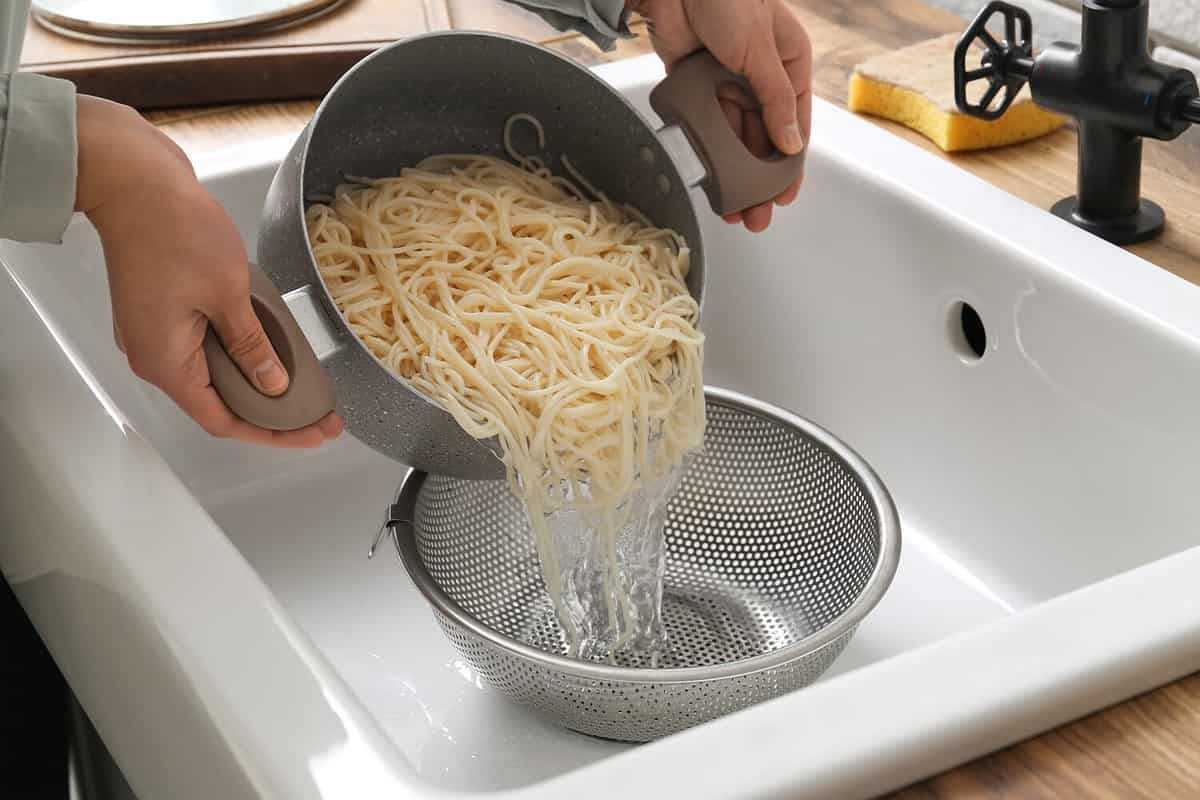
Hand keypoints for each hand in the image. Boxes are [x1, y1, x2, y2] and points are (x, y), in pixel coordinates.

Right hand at [76, 96, 342, 447]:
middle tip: (320, 411)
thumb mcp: (230, 295)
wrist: (133, 180)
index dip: (272, 434)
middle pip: (219, 402)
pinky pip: (204, 345)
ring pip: (214, 373)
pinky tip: (273, 344)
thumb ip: (253, 346)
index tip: (312, 433)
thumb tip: (272, 383)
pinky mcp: (160, 309)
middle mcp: (152, 355)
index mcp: (165, 362)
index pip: (224, 421)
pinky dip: (239, 350)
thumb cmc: (174, 229)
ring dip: (257, 379)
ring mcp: (153, 331)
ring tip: (304, 381)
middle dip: (272, 410)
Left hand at [628, 0, 811, 231]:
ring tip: (732, 204)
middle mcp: (760, 75)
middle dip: (759, 178)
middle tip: (757, 213)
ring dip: (732, 171)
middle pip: (763, 137)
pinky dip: (706, 150)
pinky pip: (704, 124)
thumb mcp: (760, 51)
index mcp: (789, 62)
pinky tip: (707, 175)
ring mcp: (727, 80)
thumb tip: (789, 144)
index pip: (795, 124)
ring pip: (733, 136)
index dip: (789, 164)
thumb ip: (775, 100)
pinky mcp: (695, 84)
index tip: (784, 195)